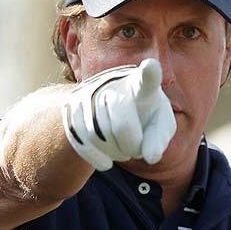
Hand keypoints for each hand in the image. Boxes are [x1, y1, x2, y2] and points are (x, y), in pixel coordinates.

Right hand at [61, 59, 176, 170]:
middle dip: (132, 146)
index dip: (150, 73)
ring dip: (115, 153)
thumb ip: (160, 140)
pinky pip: (79, 140)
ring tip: (125, 152)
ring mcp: (88, 93)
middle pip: (122, 124)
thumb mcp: (160, 126)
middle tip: (137, 151)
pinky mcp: (70, 107)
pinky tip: (106, 163)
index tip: (151, 66)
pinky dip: (95, 157)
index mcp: (141, 85)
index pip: (147, 78)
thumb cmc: (145, 116)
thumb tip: (150, 157)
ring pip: (97, 135)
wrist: (113, 108)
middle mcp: (113, 83)